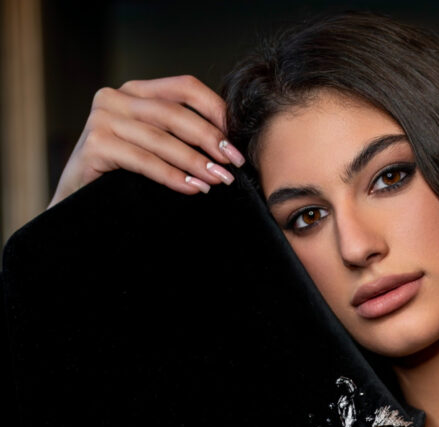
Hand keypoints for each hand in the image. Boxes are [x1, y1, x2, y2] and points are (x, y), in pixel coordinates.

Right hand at [47, 74, 244, 208]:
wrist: (77, 203)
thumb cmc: (121, 177)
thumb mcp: (153, 148)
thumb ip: (178, 136)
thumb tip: (226, 146)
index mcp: (135, 91)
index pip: (184, 88)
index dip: (215, 109)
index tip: (237, 137)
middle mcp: (115, 98)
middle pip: (174, 113)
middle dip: (210, 139)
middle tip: (234, 163)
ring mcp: (102, 119)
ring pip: (160, 138)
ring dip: (194, 161)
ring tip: (218, 180)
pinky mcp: (94, 145)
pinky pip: (143, 160)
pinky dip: (171, 175)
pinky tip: (192, 188)